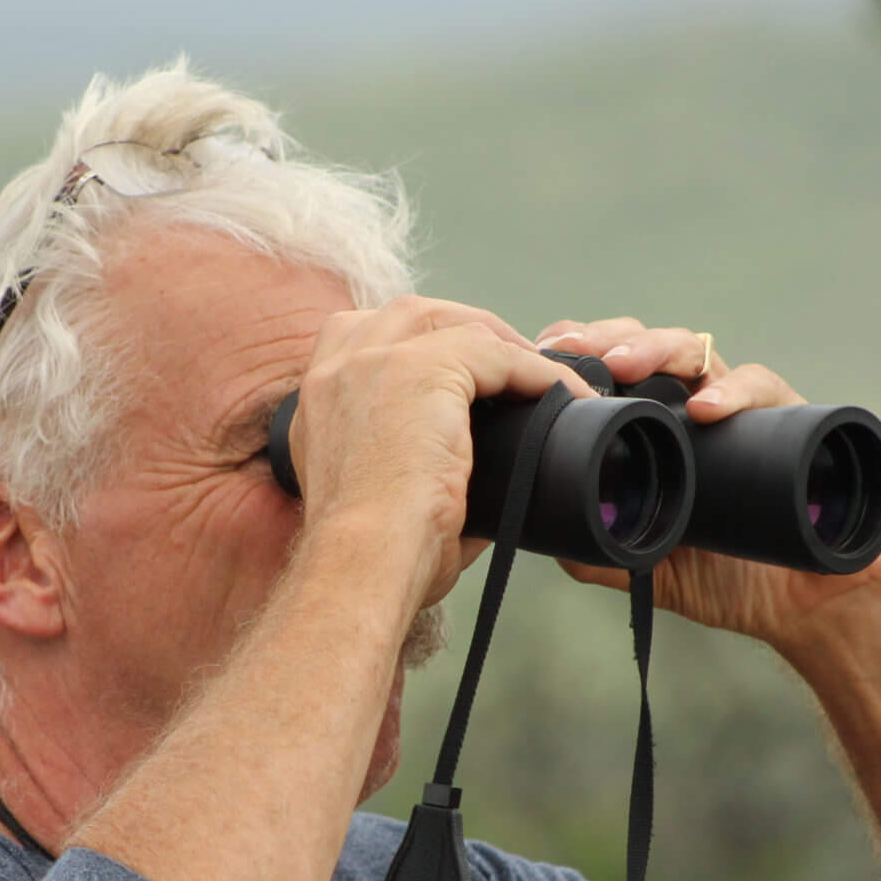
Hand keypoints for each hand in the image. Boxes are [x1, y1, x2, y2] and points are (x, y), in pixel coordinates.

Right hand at [290, 297, 599, 612]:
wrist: (363, 565)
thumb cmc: (373, 557)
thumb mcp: (381, 500)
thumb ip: (419, 472)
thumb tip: (489, 486)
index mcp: (318, 399)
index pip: (367, 339)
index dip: (422, 348)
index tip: (463, 380)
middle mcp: (336, 367)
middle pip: (410, 315)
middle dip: (464, 330)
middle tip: (509, 366)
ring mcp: (374, 361)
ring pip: (452, 321)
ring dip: (500, 342)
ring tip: (537, 373)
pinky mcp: (420, 369)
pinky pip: (496, 352)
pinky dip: (536, 372)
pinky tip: (562, 396)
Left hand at [537, 317, 880, 651]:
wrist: (803, 606)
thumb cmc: (730, 577)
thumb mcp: (646, 564)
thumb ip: (596, 547)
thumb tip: (543, 530)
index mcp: (656, 425)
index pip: (610, 369)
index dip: (576, 353)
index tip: (537, 356)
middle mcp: (695, 406)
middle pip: (645, 345)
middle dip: (605, 338)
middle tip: (568, 349)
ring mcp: (743, 407)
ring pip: (697, 350)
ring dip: (656, 348)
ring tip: (623, 366)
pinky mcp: (791, 418)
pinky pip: (763, 386)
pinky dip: (733, 392)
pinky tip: (704, 409)